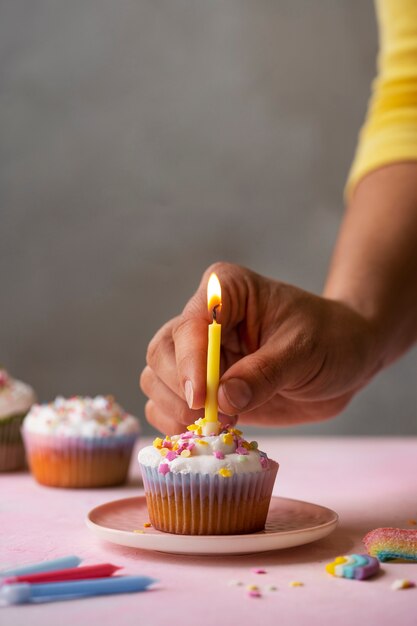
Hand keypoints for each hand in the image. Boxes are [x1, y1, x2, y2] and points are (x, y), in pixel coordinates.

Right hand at [140, 262, 379, 433]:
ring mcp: (199, 353)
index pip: (190, 325)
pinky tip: (209, 433)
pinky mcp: (202, 385)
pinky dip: (177, 423)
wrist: (345, 356)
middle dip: (180, 390)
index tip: (202, 399)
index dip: (189, 363)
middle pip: (162, 352)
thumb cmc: (330, 339)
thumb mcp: (304, 350)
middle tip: (214, 418)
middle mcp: (203, 318)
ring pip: (156, 379)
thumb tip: (223, 400)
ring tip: (218, 426)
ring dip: (177, 410)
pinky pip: (167, 404)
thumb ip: (264, 373)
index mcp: (225, 290)